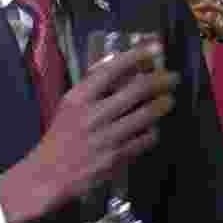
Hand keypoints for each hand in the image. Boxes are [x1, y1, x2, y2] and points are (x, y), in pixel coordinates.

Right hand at [0, 46, 178, 222]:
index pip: (112, 69)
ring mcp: (107, 137)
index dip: (136, 57)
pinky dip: (153, 131)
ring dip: (162, 104)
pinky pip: (145, 140)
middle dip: (160, 80)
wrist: (49, 174)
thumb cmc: (60, 136)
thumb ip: (91, 85)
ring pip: (146, 115)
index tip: (154, 49)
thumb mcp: (68, 106)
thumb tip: (115, 62)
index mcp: (78, 99)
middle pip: (137, 90)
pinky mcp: (117, 158)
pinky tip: (152, 129)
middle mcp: (93, 115)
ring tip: (168, 100)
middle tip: (173, 77)